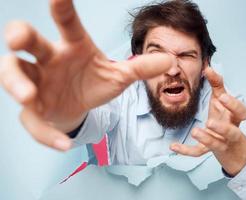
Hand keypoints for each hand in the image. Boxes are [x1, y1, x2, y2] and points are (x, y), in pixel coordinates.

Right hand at [0, 0, 171, 150]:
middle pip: (29, 43)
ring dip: (16, 83)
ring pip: (13, 74)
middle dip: (20, 37)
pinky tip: (64, 143)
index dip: (63, 9)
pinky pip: (33, 120)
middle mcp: (50, 60)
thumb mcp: (119, 76)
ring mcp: (37, 83)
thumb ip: (141, 68)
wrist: (79, 108)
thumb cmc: (93, 84)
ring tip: (28, 96)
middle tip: (18, 38)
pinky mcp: (34, 110)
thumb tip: (170, 59)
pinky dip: (47, 133)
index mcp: (73, 47)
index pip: (67, 24)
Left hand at [170, 67, 245, 175]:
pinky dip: (185, 150)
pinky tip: (173, 146)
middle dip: (223, 128)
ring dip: (206, 138)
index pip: (241, 111)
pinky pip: (198, 152)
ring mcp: (220, 143)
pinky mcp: (209, 150)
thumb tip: (208, 67)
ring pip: (216, 144)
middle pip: (232, 132)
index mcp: (234, 117)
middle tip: (210, 122)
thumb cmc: (225, 118)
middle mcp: (230, 131)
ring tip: (194, 131)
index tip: (222, 97)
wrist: (233, 148)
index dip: (233, 104)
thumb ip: (217, 84)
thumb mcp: (222, 101)